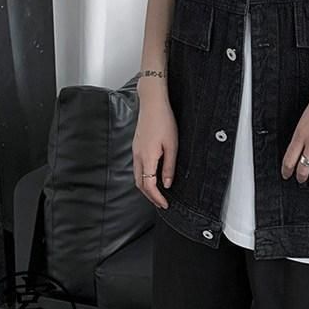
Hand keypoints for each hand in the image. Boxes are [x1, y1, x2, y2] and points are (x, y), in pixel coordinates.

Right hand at [132, 83, 177, 207]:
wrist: (152, 103)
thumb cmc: (164, 121)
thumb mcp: (172, 145)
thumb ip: (169, 166)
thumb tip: (167, 184)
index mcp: (147, 158)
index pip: (149, 186)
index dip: (156, 198)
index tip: (165, 204)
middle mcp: (138, 156)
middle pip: (140, 184)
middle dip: (150, 196)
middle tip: (161, 202)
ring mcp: (135, 151)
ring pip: (137, 176)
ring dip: (146, 187)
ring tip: (158, 192)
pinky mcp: (136, 146)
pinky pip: (138, 167)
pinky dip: (144, 176)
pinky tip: (153, 176)